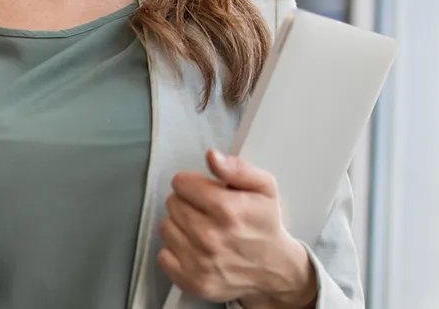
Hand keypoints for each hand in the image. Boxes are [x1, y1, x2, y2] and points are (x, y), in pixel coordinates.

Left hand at [157, 150, 317, 308]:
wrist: (275, 269)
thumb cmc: (265, 226)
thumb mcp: (264, 188)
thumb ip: (237, 168)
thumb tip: (212, 156)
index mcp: (227, 210)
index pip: (181, 182)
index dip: (193, 183)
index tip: (205, 191)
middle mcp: (210, 237)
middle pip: (172, 203)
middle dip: (187, 203)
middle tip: (206, 212)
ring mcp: (199, 262)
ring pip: (166, 227)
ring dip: (181, 226)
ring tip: (202, 230)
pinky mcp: (191, 281)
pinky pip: (163, 255)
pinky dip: (176, 251)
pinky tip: (195, 249)